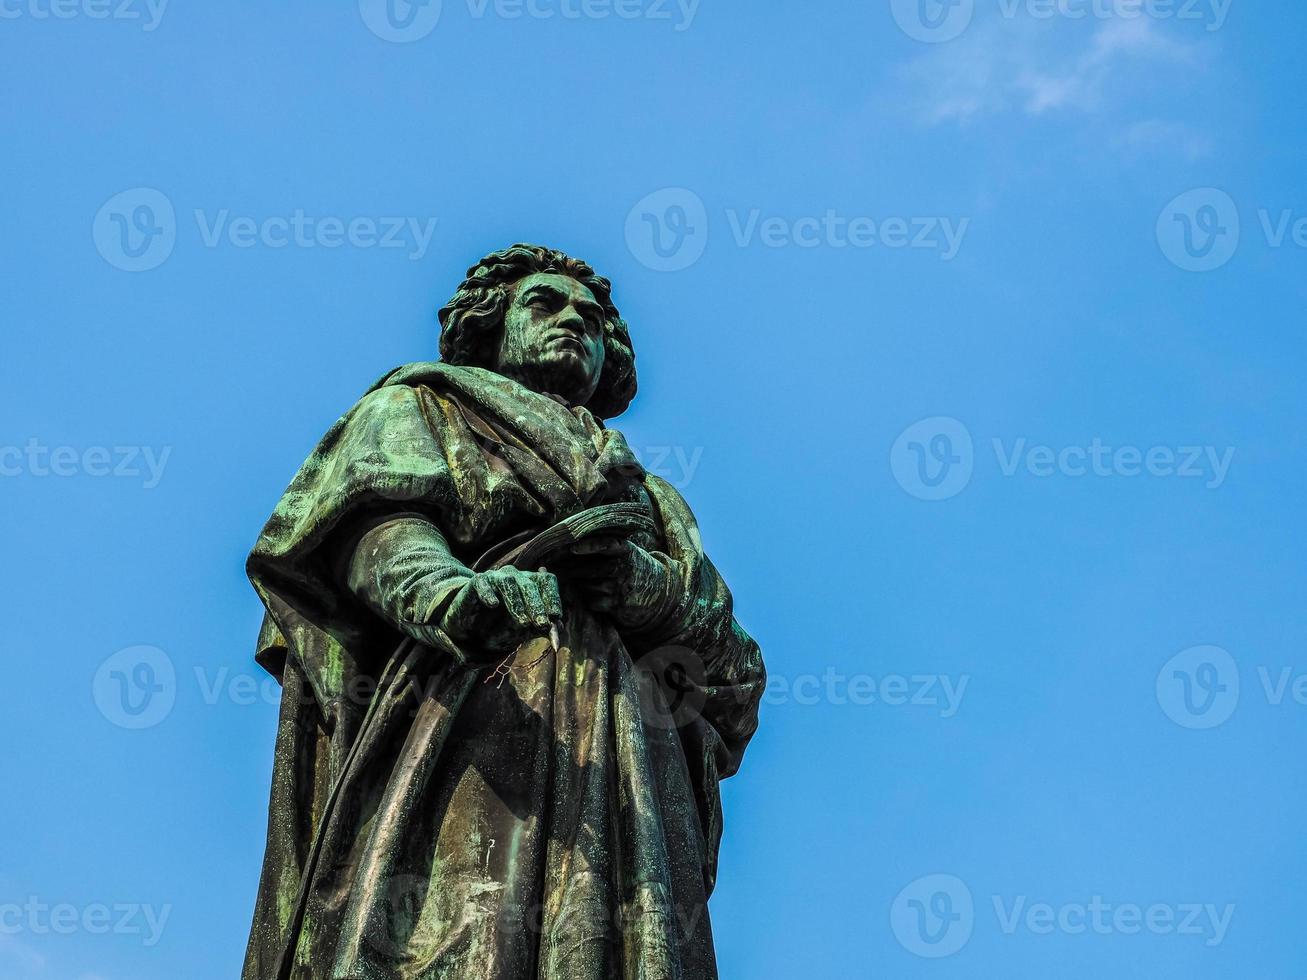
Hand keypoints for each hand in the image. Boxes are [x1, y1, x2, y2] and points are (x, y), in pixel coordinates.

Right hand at [441, 567, 561, 662]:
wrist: (470, 627)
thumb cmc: (501, 625)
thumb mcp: (523, 629)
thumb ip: (541, 627)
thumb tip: (559, 628)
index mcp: (530, 583)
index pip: (547, 582)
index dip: (553, 598)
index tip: (556, 617)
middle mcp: (515, 576)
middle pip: (530, 584)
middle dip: (537, 606)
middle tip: (542, 625)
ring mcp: (495, 577)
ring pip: (508, 582)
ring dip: (517, 603)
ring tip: (524, 622)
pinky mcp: (476, 582)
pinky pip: (482, 583)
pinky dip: (488, 593)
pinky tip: (493, 605)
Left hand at [556, 536, 677, 629]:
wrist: (658, 592)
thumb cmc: (631, 567)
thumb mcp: (626, 552)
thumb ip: (603, 546)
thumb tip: (566, 545)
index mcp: (625, 550)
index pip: (606, 545)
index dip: (589, 546)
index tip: (572, 548)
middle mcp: (625, 567)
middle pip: (590, 569)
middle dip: (570, 570)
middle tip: (552, 567)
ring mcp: (622, 587)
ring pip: (589, 586)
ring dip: (580, 585)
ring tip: (579, 582)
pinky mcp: (620, 604)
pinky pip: (594, 602)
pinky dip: (591, 600)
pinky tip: (596, 596)